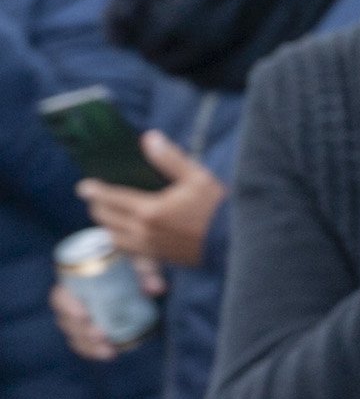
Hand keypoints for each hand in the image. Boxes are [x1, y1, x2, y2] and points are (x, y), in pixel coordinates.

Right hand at [51, 259, 163, 360]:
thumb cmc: (132, 265)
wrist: (136, 275)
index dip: (67, 306)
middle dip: (80, 330)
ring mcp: (80, 318)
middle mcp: (72, 301)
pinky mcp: (90, 330)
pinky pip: (85, 344)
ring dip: (88, 344)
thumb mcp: (139, 263)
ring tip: (108, 350)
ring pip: (74, 335)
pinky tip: (110, 354)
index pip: (60, 296)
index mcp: (75, 282)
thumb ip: (147, 271)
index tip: (84, 315)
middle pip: (65, 320)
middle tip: (100, 334)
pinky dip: (94, 351)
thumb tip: (156, 288)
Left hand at [77, 133, 223, 266]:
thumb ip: (170, 159)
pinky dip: (123, 244)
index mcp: (150, 210)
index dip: (94, 190)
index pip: (111, 198)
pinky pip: (130, 254)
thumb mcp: (198, 177)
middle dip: (97, 207)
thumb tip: (149, 138)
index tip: (84, 186)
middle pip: (107, 220)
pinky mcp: (160, 259)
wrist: (236, 242)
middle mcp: (144, 232)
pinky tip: (126, 237)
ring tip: (108, 217)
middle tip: (95, 198)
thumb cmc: (218, 208)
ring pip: (114, 239)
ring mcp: (150, 249)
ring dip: (107, 227)